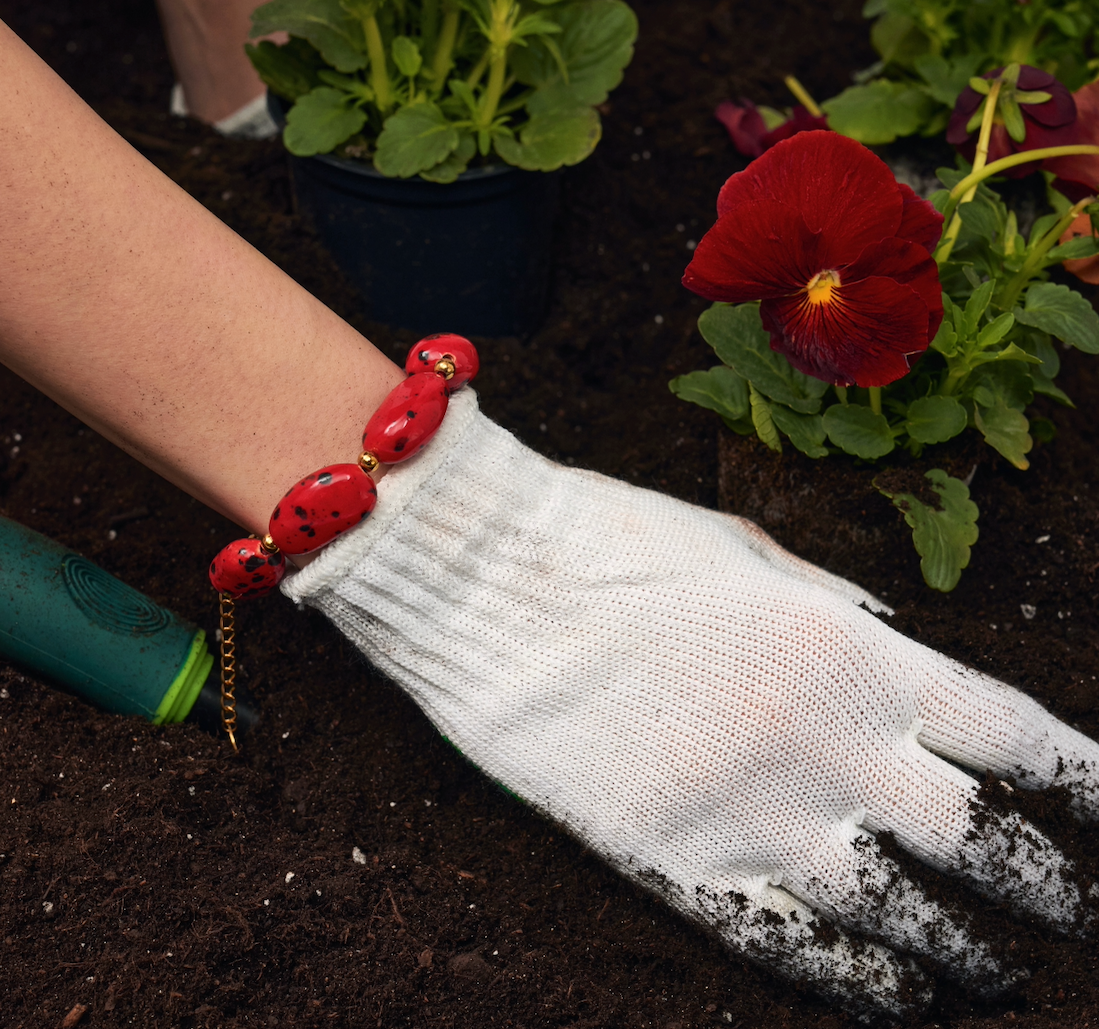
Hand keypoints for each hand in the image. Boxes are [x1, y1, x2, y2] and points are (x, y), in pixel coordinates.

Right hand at [284, 392, 1097, 1016]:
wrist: (489, 585)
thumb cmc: (617, 544)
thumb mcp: (751, 555)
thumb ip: (841, 613)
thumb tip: (899, 651)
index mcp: (853, 651)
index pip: (1015, 733)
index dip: (1084, 780)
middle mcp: (830, 745)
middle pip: (983, 841)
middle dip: (1049, 890)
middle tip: (1082, 918)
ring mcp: (761, 817)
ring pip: (908, 918)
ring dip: (970, 956)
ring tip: (1001, 978)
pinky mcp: (688, 868)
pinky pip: (803, 951)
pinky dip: (865, 987)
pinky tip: (903, 1004)